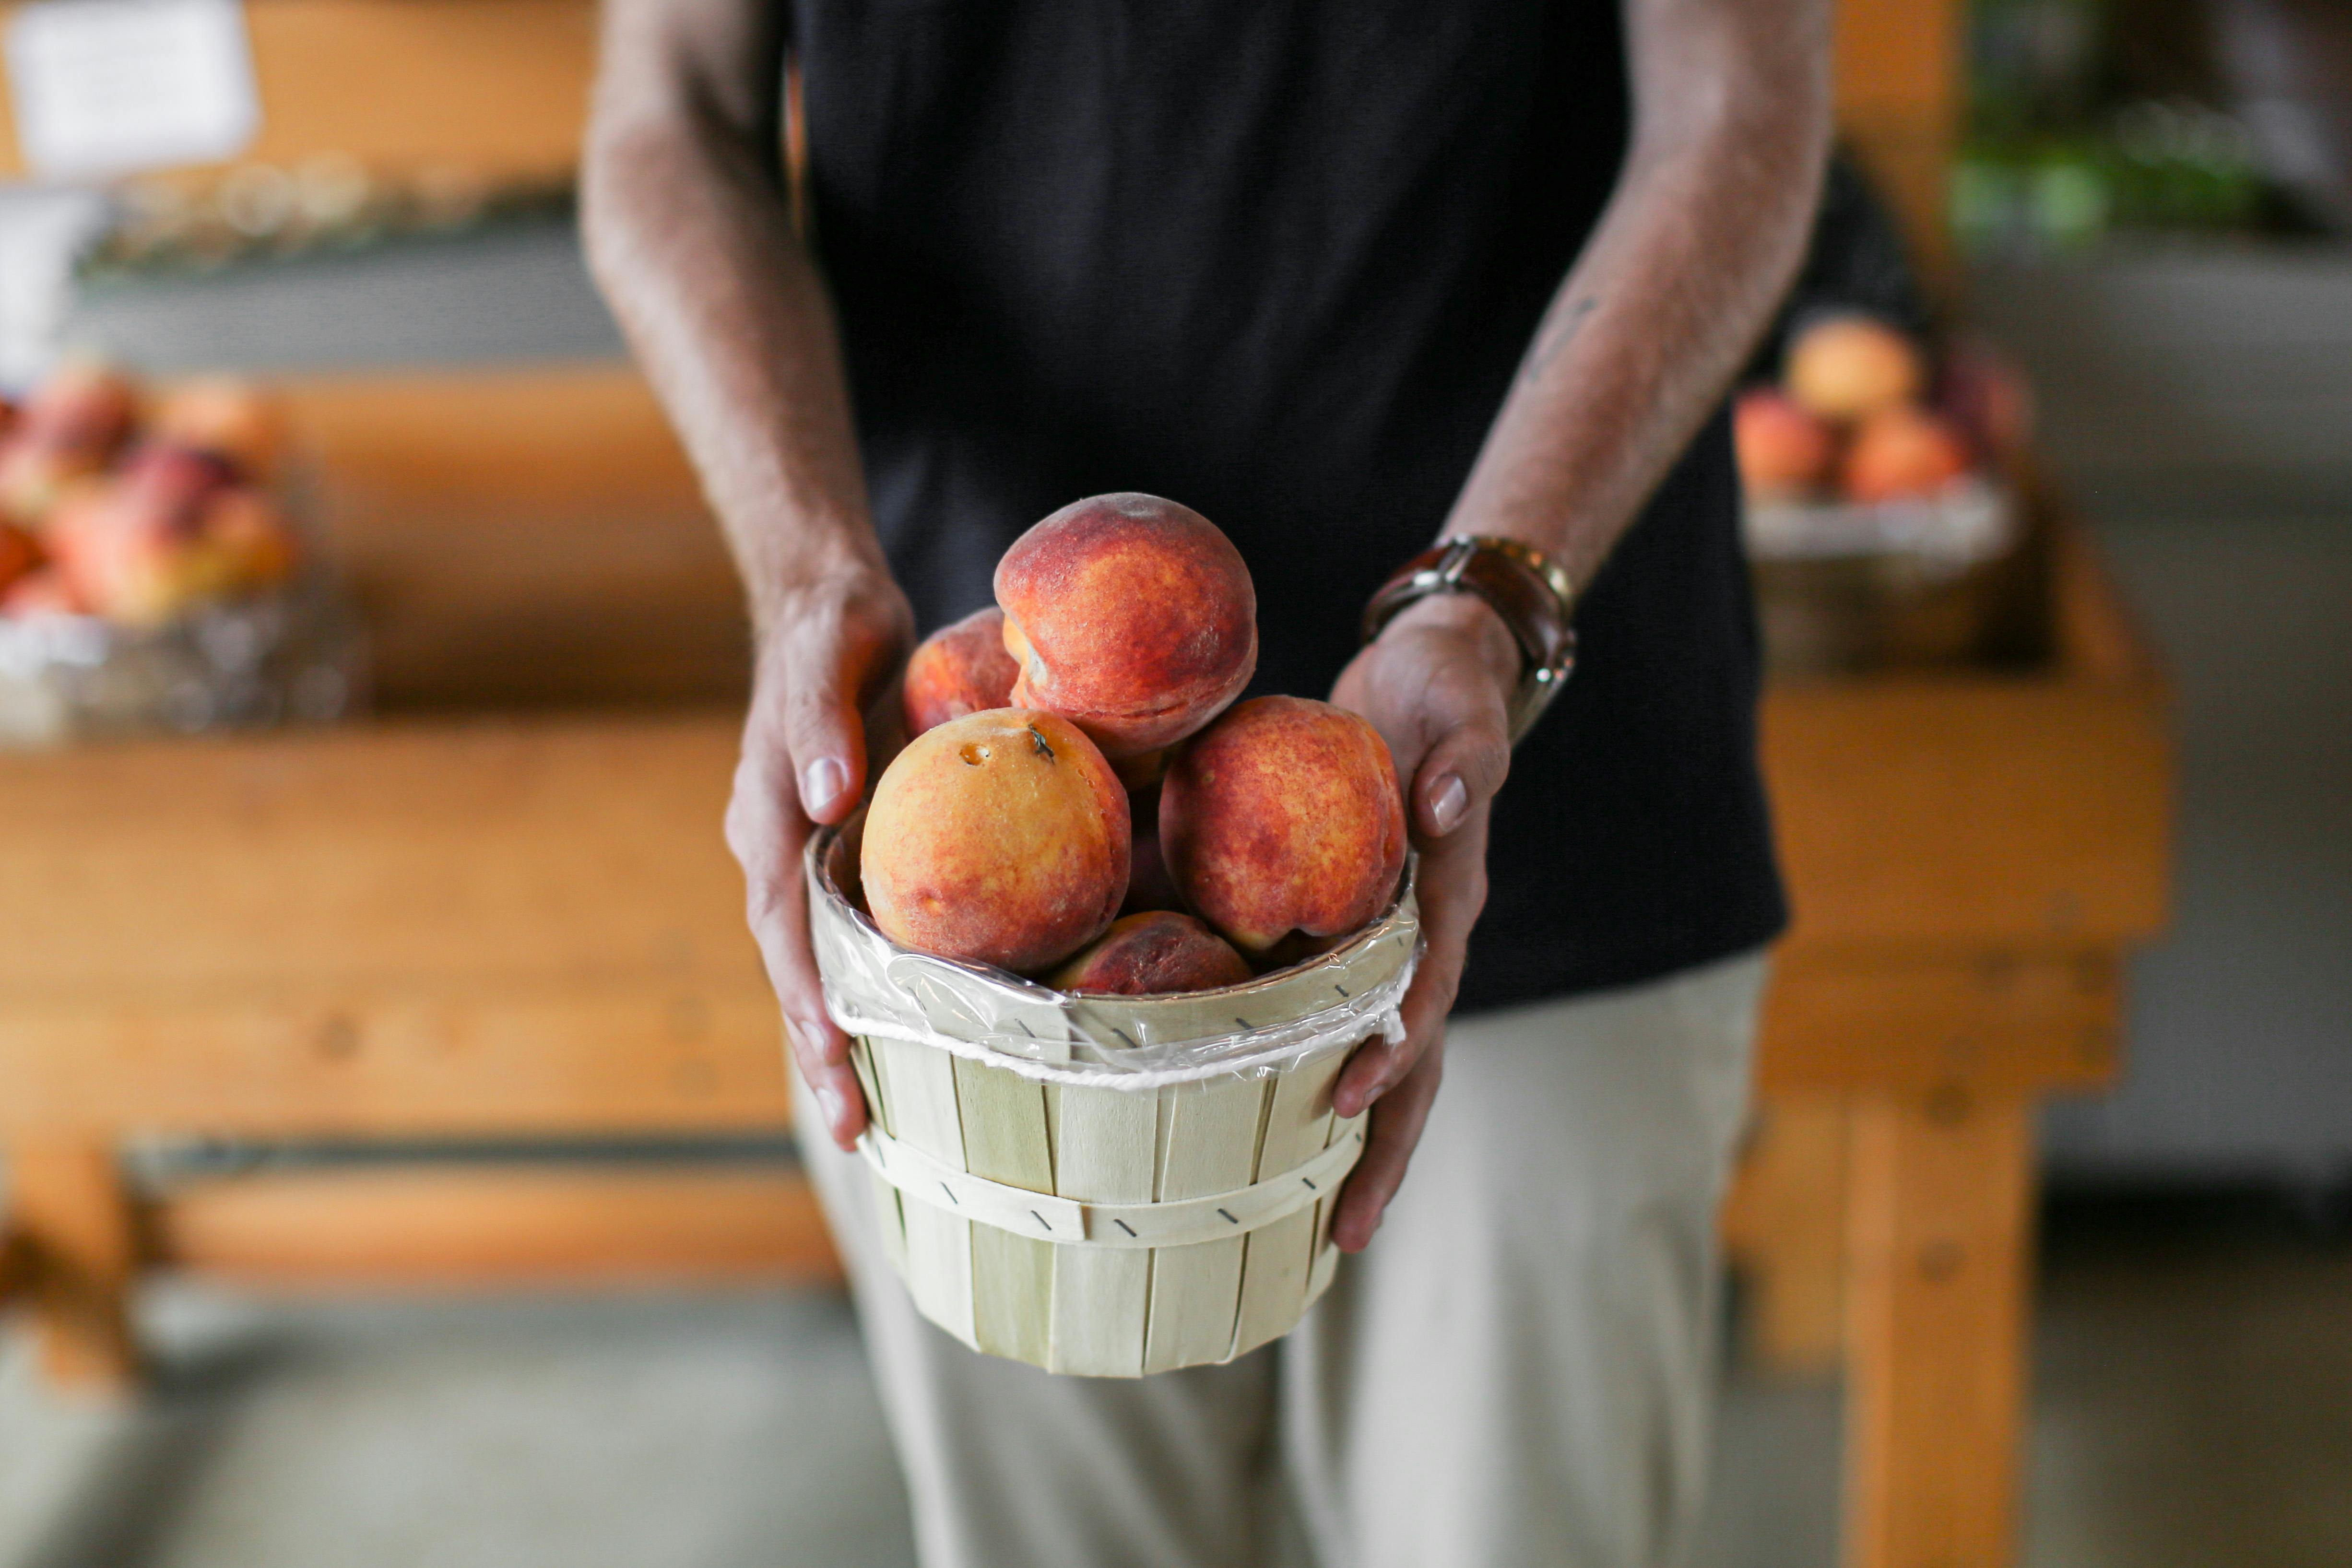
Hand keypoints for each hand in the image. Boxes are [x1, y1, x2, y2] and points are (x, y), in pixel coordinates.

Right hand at [725, 565, 914, 1149]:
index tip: (833, 1050)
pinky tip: (903, 1039)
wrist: (826, 605)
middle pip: (795, 965)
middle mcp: (776, 849)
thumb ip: (821, 723)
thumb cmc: (832, 625)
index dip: (806, 990)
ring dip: (839, 1037)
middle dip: (819, 1048)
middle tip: (858, 1130)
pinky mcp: (837, 852)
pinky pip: (847, 934)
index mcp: (769, 815)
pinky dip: (865, 990)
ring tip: (871, 1120)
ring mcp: (801, 857)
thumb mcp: (830, 653)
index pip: (785, 922)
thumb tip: (823, 799)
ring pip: (817, 962)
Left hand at [1325, 591, 1518, 1249]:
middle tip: (1346, 1233)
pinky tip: (1265, 1123)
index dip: (1392, 1047)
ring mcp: (1394, 938)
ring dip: (1355, 1140)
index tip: (1345, 1099)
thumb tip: (1447, 804)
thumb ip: (1466, 757)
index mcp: (1449, 894)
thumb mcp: (1460, 704)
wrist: (1439, 666)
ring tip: (1318, 1226)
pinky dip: (1312, 1068)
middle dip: (1384, 1145)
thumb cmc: (1446, 684)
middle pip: (1416, 1059)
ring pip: (1383, 1056)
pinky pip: (1336, 1012)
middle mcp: (1426, 933)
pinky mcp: (1356, 923)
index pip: (1423, 990)